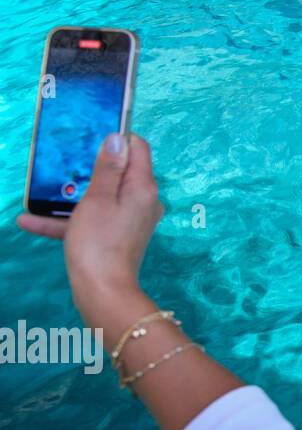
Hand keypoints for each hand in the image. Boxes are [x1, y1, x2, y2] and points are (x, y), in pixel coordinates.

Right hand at [18, 133, 164, 305]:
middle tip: (63, 164)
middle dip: (90, 168)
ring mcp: (132, 219)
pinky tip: (30, 222)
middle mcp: (144, 200)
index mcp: (143, 187)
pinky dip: (68, 220)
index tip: (91, 139)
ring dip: (71, 198)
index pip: (139, 149)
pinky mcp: (118, 236)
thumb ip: (108, 168)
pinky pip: (93, 220)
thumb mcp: (97, 199)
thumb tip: (119, 137)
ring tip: (39, 195)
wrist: (102, 291)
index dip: (117, 140)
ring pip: (101, 198)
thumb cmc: (98, 241)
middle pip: (120, 173)